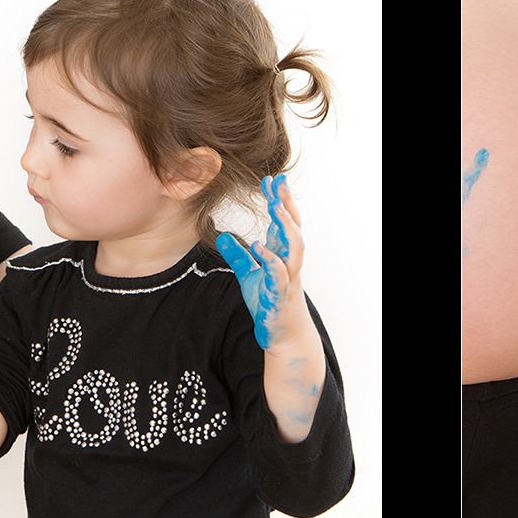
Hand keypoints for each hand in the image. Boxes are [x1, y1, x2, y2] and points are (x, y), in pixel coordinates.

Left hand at [215, 175, 304, 348]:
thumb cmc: (270, 303)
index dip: (279, 200)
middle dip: (287, 205)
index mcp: (282, 255)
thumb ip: (239, 256)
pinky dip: (272, 259)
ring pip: (295, 248)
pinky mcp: (280, 295)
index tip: (271, 179)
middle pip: (293, 228)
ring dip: (287, 227)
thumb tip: (222, 237)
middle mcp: (289, 263)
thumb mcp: (250, 276)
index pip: (284, 222)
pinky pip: (279, 274)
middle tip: (278, 182)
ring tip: (275, 207)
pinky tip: (260, 246)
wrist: (285, 337)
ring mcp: (287, 278)